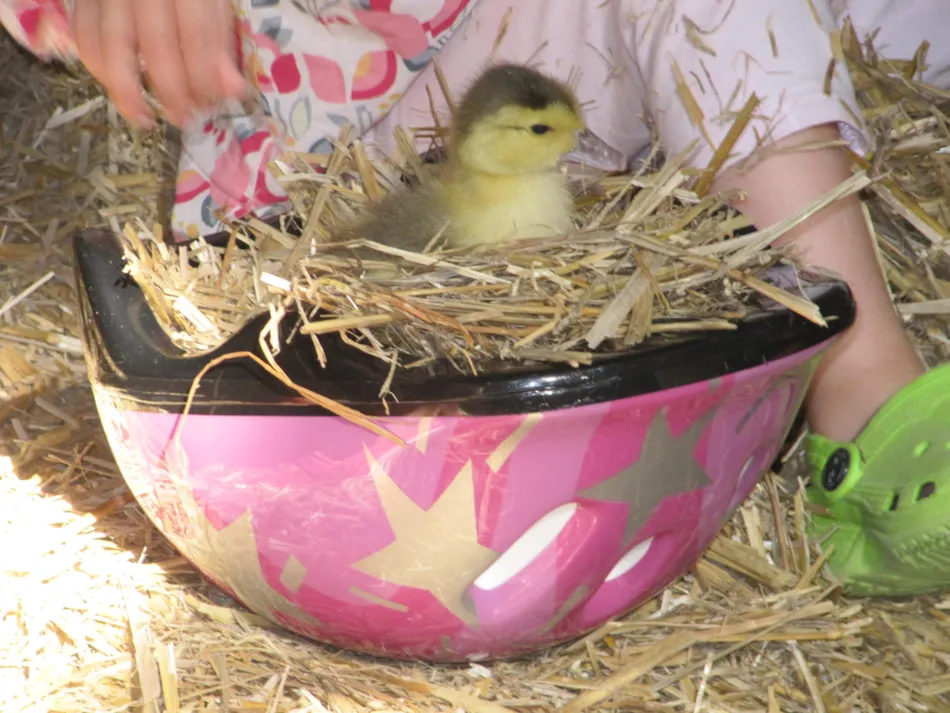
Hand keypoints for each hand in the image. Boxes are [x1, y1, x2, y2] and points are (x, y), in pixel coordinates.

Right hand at [73, 0, 247, 127]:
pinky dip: (99, 68)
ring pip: (110, 46)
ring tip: (145, 120)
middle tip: (184, 120)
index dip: (204, 79)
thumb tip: (232, 91)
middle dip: (172, 92)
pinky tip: (120, 89)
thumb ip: (220, 40)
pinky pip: (84, 36)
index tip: (210, 105)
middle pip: (156, 46)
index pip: (196, 37)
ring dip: (127, 92)